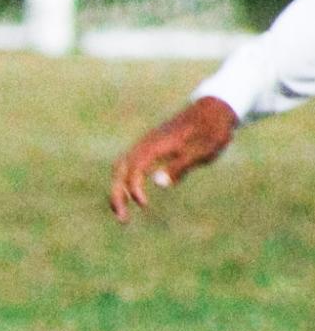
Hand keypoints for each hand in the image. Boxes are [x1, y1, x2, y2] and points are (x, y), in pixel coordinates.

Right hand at [109, 97, 237, 221]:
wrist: (213, 111)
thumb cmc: (211, 132)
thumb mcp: (203, 150)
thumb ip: (180, 166)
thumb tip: (158, 183)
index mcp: (155, 145)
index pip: (133, 168)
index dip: (134, 188)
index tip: (144, 205)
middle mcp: (145, 145)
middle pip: (119, 170)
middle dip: (117, 194)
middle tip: (123, 219)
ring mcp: (145, 146)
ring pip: (121, 169)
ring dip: (119, 191)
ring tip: (123, 214)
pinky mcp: (149, 149)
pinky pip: (129, 167)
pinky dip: (126, 183)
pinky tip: (134, 197)